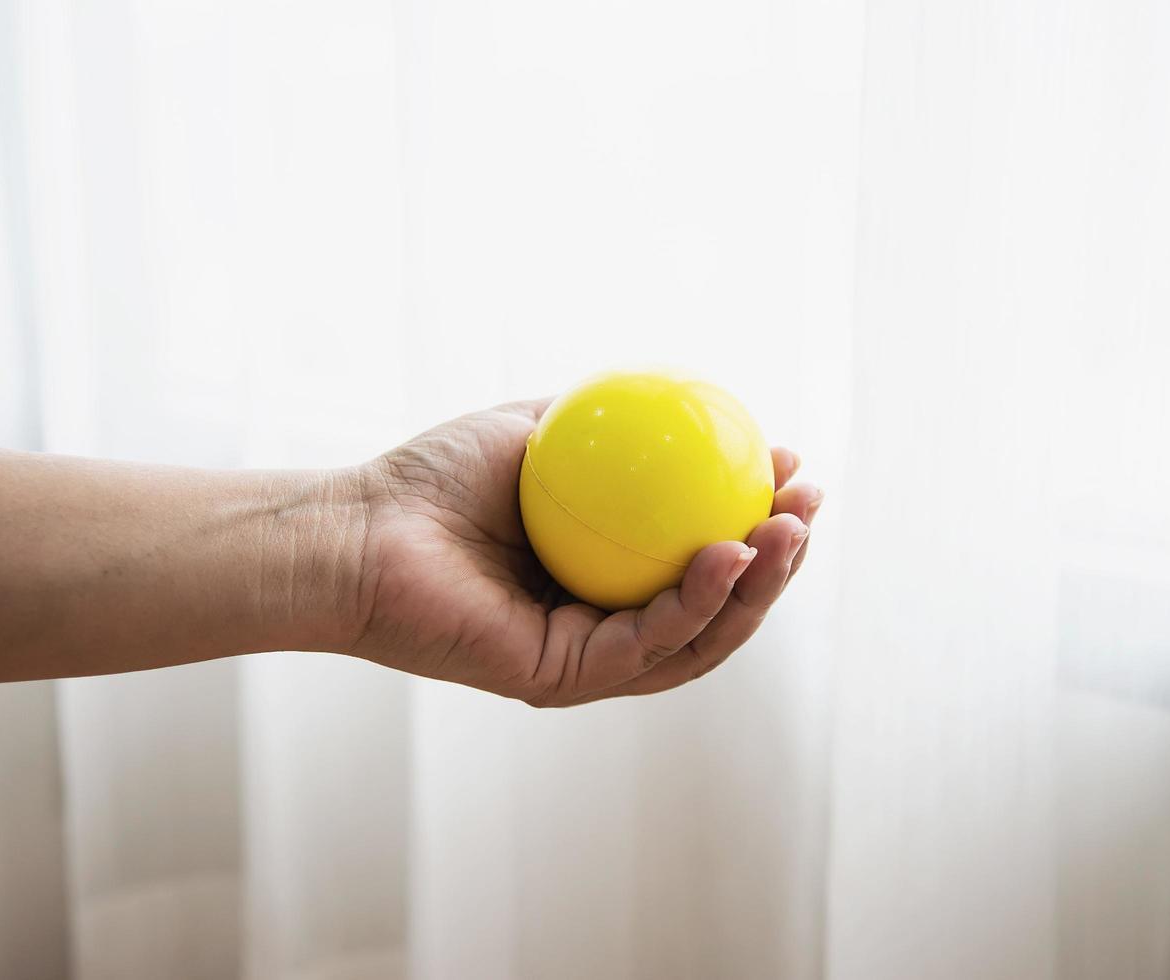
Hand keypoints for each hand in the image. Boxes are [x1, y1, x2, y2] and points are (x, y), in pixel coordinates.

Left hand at [331, 398, 822, 705]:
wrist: (361, 528)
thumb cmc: (436, 478)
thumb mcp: (540, 427)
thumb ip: (610, 422)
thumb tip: (693, 401)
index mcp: (606, 573)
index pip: (703, 557)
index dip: (759, 522)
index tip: (795, 469)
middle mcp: (604, 621)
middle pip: (716, 605)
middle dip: (777, 560)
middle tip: (808, 504)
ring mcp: (586, 657)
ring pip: (696, 637)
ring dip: (755, 588)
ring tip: (789, 529)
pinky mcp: (561, 678)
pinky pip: (644, 646)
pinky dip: (694, 604)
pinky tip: (725, 554)